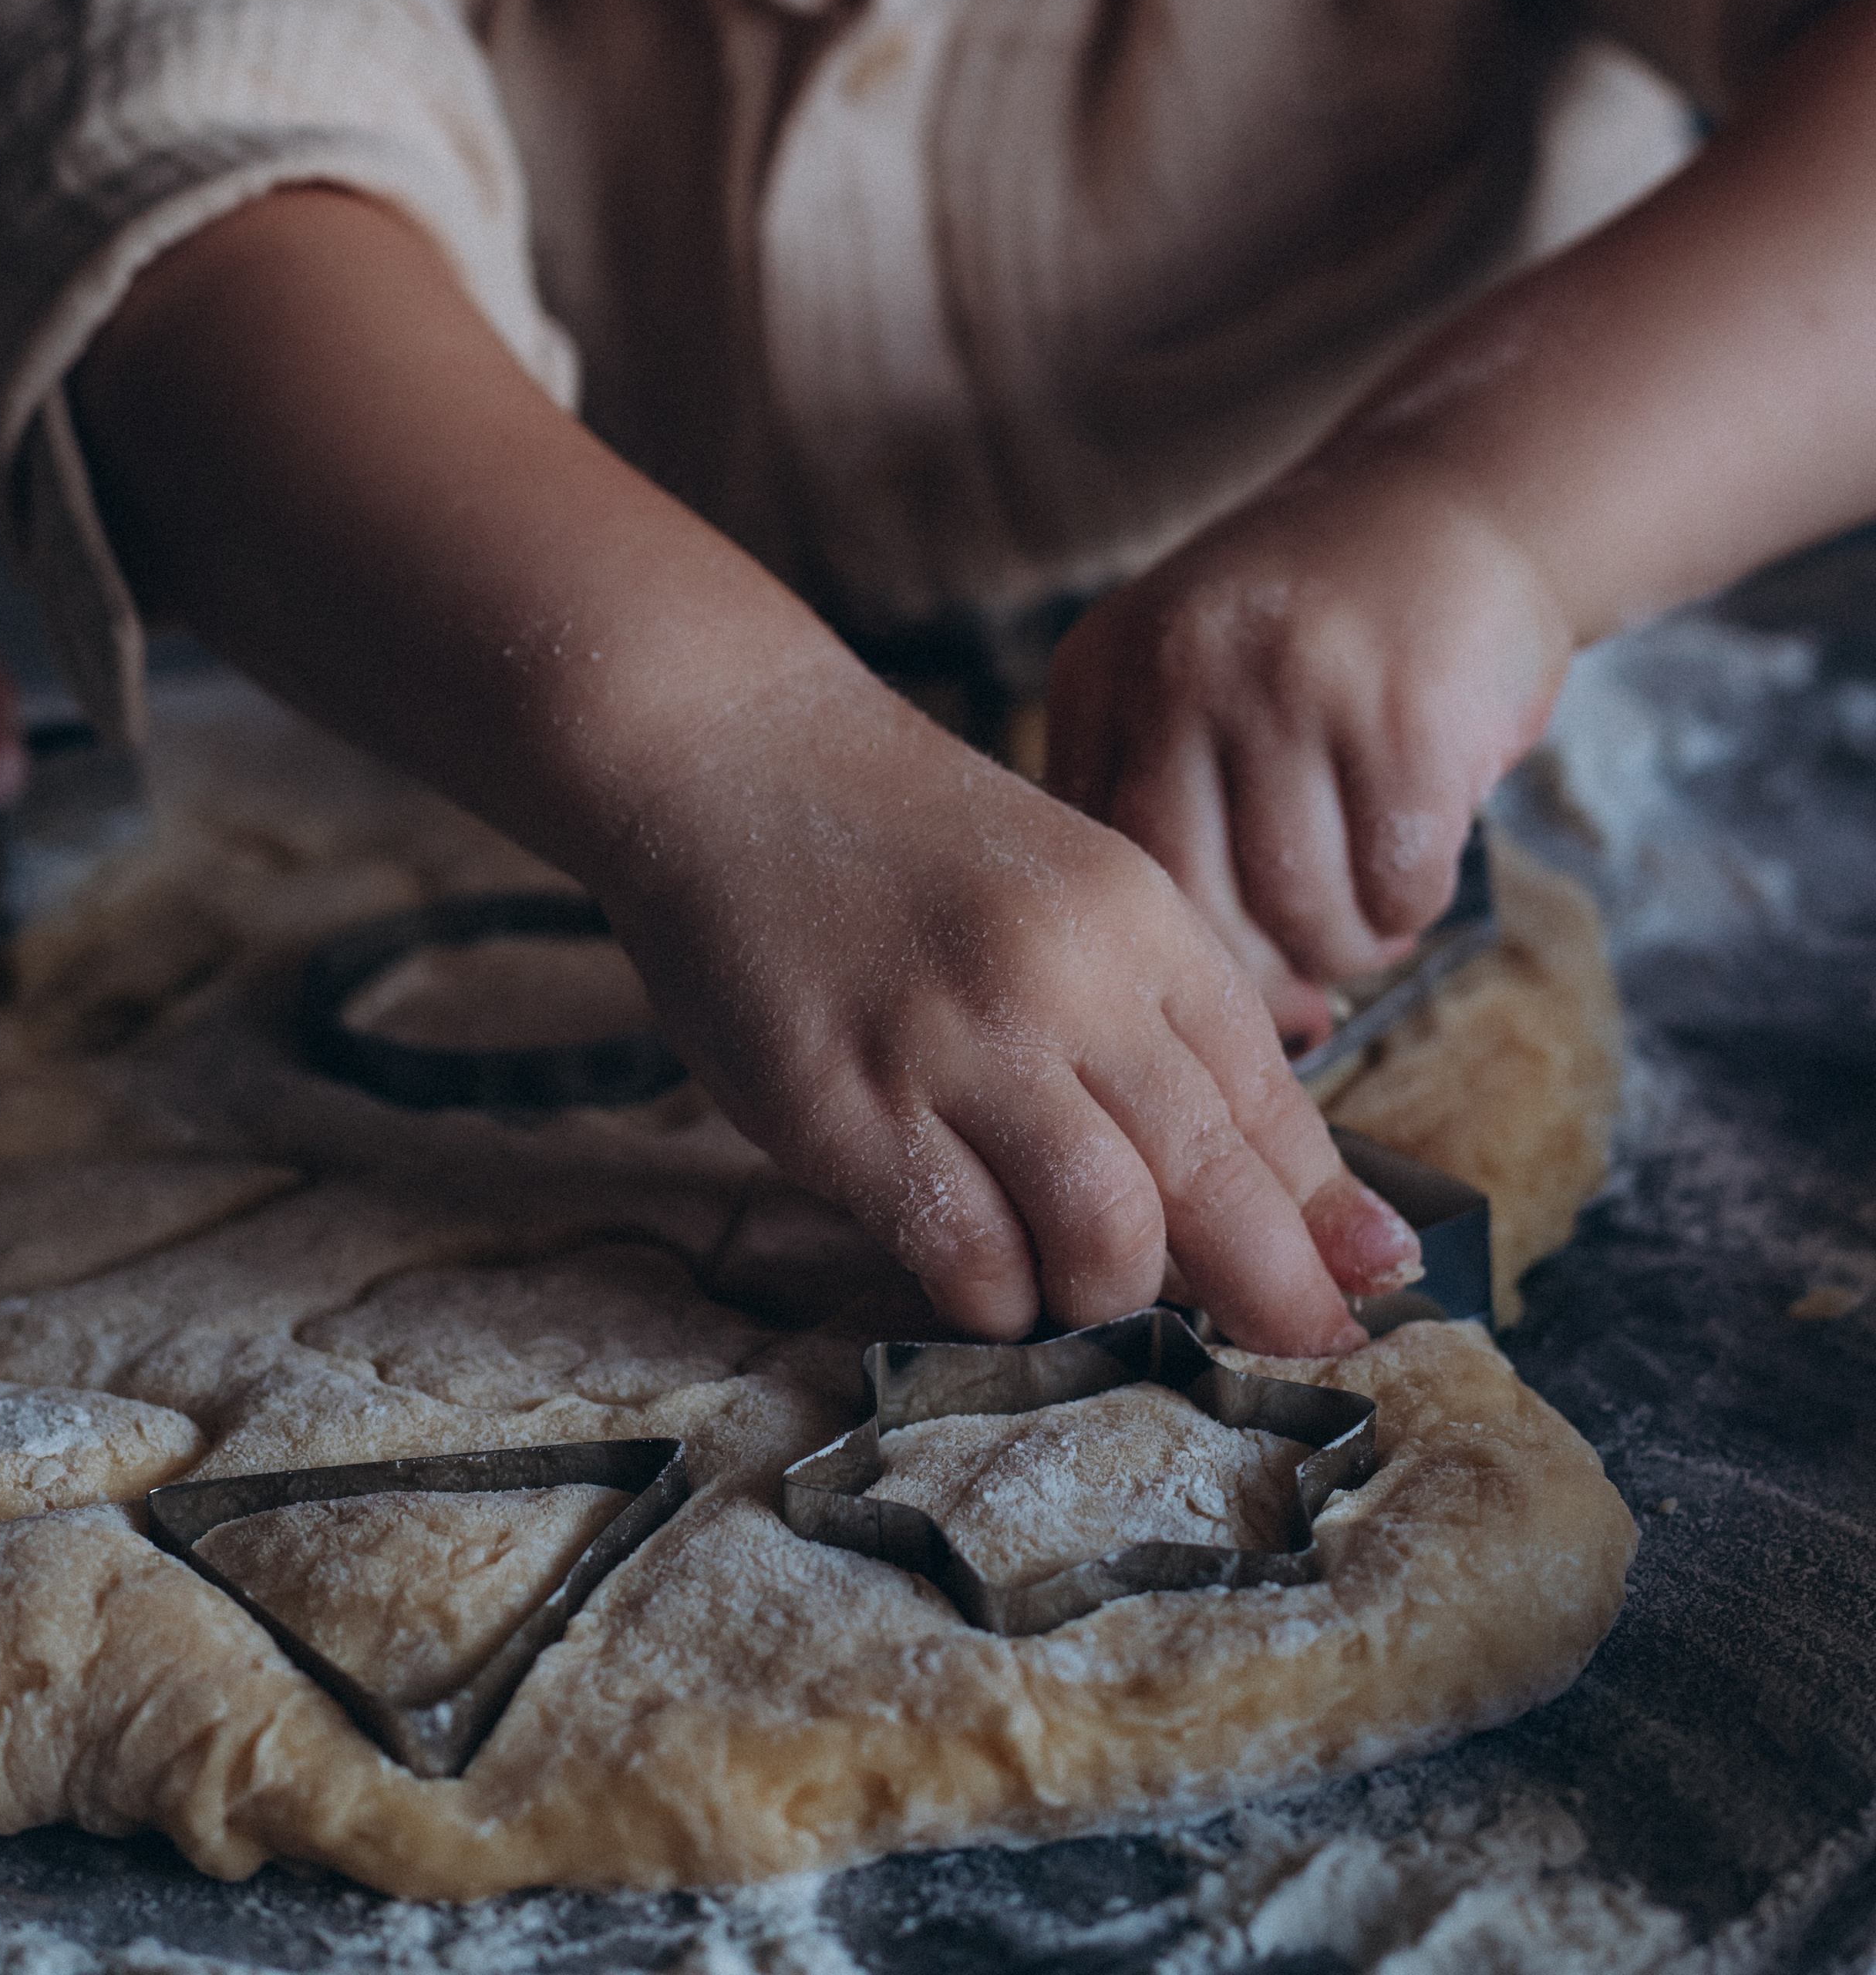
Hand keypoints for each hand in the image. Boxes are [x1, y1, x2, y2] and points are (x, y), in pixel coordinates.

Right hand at [599, 652, 1424, 1356]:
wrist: (734, 756)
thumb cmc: (910, 845)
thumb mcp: (1072, 891)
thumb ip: (1165, 1023)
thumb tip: (1288, 1180)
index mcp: (1138, 919)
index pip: (1266, 1094)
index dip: (1321, 1210)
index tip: (1366, 1283)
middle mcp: (1063, 980)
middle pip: (1210, 1178)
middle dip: (1270, 1288)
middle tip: (1300, 1345)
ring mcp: (952, 1046)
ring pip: (1104, 1238)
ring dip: (1112, 1294)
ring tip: (1086, 1287)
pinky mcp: (848, 1109)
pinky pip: (968, 1258)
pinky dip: (999, 1298)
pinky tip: (988, 1276)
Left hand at [1044, 451, 1569, 1034]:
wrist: (1447, 499)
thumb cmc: (1314, 639)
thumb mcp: (1192, 692)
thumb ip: (1176, 834)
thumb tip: (1242, 1025)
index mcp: (1103, 673)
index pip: (1103, 872)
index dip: (1170, 957)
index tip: (1220, 991)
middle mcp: (1180, 671)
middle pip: (1194, 908)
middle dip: (1261, 972)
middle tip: (1305, 976)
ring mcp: (1291, 685)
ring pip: (1302, 911)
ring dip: (1348, 945)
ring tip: (1363, 911)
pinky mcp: (1403, 714)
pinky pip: (1398, 884)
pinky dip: (1413, 904)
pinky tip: (1415, 859)